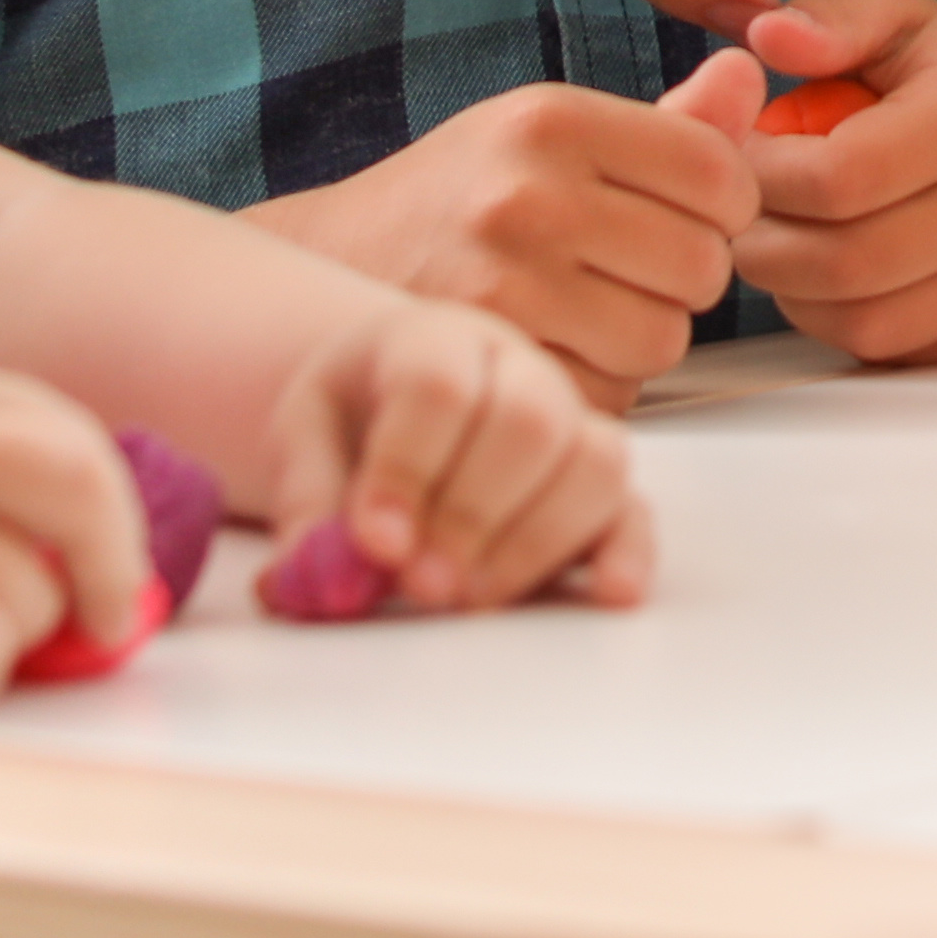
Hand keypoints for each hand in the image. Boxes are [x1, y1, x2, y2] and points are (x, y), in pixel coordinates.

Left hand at [239, 283, 658, 612]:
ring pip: (595, 461)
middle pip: (529, 418)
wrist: (388, 407)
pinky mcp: (598, 487)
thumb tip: (320, 572)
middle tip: (422, 583)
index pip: (438, 384)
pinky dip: (627, 553)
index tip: (376, 542)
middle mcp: (517, 370)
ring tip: (469, 598)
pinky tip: (605, 592)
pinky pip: (635, 510)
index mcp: (434, 339)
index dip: (410, 466)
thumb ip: (307, 501)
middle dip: (474, 514)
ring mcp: (570, 423)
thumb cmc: (351, 423)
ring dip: (535, 542)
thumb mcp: (301, 443)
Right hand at [260, 46, 766, 407]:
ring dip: (643, 338)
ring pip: (665, 338)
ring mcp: (504, 280)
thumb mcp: (550, 136)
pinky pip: (609, 393)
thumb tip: (750, 77)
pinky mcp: (491, 360)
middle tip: (628, 272)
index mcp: (553, 119)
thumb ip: (664, 124)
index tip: (682, 216)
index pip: (720, 172)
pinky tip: (552, 349)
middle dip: (683, 281)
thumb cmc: (462, 198)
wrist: (328, 263)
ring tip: (586, 311)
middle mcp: (527, 191)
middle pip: (704, 265)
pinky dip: (596, 385)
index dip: (724, 208)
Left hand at [726, 0, 936, 365]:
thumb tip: (768, 37)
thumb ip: (831, 14)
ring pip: (856, 320)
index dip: (761, 171)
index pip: (837, 177)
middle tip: (741, 206)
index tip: (741, 149)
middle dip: (762, 238)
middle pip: (841, 262)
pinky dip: (830, 319)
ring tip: (782, 233)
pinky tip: (825, 271)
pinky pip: (882, 349)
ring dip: (790, 286)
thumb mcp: (892, 14)